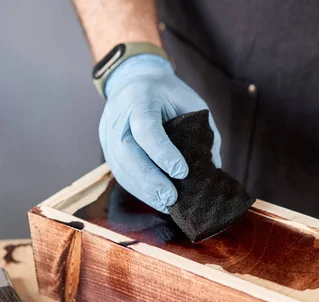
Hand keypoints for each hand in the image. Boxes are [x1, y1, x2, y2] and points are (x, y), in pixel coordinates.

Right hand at [100, 54, 221, 212]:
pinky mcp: (106, 147)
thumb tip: (212, 168)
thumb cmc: (169, 94)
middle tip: (172, 198)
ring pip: (120, 167)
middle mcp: (119, 116)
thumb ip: (203, 132)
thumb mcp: (191, 103)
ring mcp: (108, 132)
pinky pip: (119, 172)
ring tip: (166, 205)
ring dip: (144, 190)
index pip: (146, 128)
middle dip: (150, 179)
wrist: (135, 80)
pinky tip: (155, 200)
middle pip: (127, 152)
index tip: (182, 172)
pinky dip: (138, 189)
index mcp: (141, 98)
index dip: (162, 152)